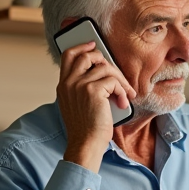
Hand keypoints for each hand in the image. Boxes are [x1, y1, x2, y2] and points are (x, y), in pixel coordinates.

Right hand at [56, 41, 136, 171]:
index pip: (68, 55)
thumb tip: (102, 72)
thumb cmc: (86, 129)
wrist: (86, 145)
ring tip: (125, 95)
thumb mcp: (78, 105)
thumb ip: (83, 87)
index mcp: (63, 85)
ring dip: (120, 81)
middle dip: (107, 62)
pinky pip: (113, 81)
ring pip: (105, 67)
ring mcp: (79, 85)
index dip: (82, 46)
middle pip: (88, 55)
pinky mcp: (92, 91)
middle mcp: (69, 82)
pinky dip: (122, 91)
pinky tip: (122, 103)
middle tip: (118, 76)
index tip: (93, 44)